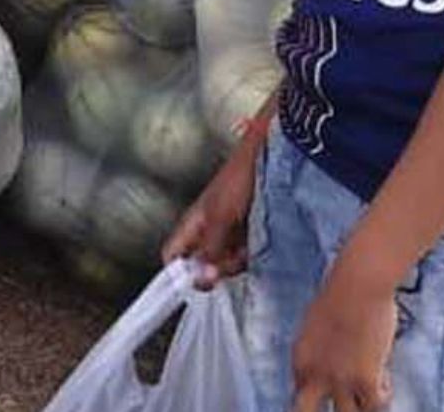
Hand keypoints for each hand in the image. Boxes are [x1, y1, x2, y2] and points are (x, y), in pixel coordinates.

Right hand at [159, 138, 259, 288]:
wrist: (270, 159)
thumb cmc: (239, 179)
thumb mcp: (221, 218)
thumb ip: (210, 249)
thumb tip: (200, 280)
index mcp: (192, 223)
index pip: (172, 255)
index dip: (178, 272)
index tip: (191, 284)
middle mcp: (207, 230)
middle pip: (201, 263)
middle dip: (215, 268)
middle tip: (230, 261)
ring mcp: (228, 232)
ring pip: (223, 261)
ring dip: (236, 261)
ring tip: (247, 247)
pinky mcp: (249, 234)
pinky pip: (243, 255)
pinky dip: (250, 255)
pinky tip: (258, 245)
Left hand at [290, 270, 397, 411]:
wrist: (358, 284)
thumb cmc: (343, 293)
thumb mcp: (319, 324)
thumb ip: (323, 348)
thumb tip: (339, 358)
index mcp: (300, 359)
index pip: (301, 395)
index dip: (323, 390)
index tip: (340, 380)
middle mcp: (314, 374)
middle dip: (322, 411)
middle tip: (349, 397)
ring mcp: (339, 380)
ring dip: (362, 402)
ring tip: (372, 386)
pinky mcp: (365, 380)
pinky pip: (375, 405)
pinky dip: (383, 395)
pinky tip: (385, 378)